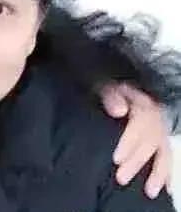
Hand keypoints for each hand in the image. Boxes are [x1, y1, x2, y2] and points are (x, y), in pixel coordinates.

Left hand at [100, 82, 171, 198]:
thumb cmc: (112, 88)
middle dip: (136, 162)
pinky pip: (169, 156)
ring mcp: (161, 129)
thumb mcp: (107, 86)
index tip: (116, 159)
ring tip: (149, 191)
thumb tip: (119, 111)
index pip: (139, 126)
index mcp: (143, 103)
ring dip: (158, 173)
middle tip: (121, 178)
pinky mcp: (163, 139)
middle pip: (150, 142)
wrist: (122, 86)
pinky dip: (168, 173)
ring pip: (164, 152)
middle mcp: (156, 118)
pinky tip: (166, 189)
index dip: (129, 144)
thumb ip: (111, 96)